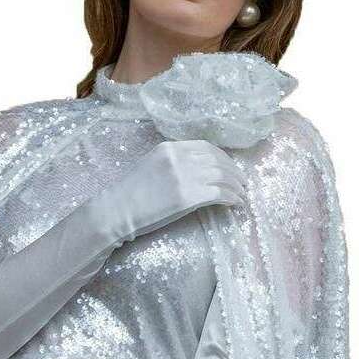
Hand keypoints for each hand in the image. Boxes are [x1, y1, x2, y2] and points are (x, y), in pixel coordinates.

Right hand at [83, 139, 246, 247]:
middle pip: (218, 160)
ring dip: (236, 186)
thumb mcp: (150, 166)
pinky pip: (219, 194)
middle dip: (234, 172)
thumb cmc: (129, 195)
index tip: (230, 168)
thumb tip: (196, 171)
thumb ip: (172, 163)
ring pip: (222, 176)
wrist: (116, 211)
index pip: (205, 147)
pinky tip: (235, 204)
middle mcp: (179, 158)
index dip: (223, 158)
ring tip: (242, 195)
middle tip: (242, 183)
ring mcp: (184, 177)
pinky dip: (232, 198)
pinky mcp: (188, 197)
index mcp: (169, 148)